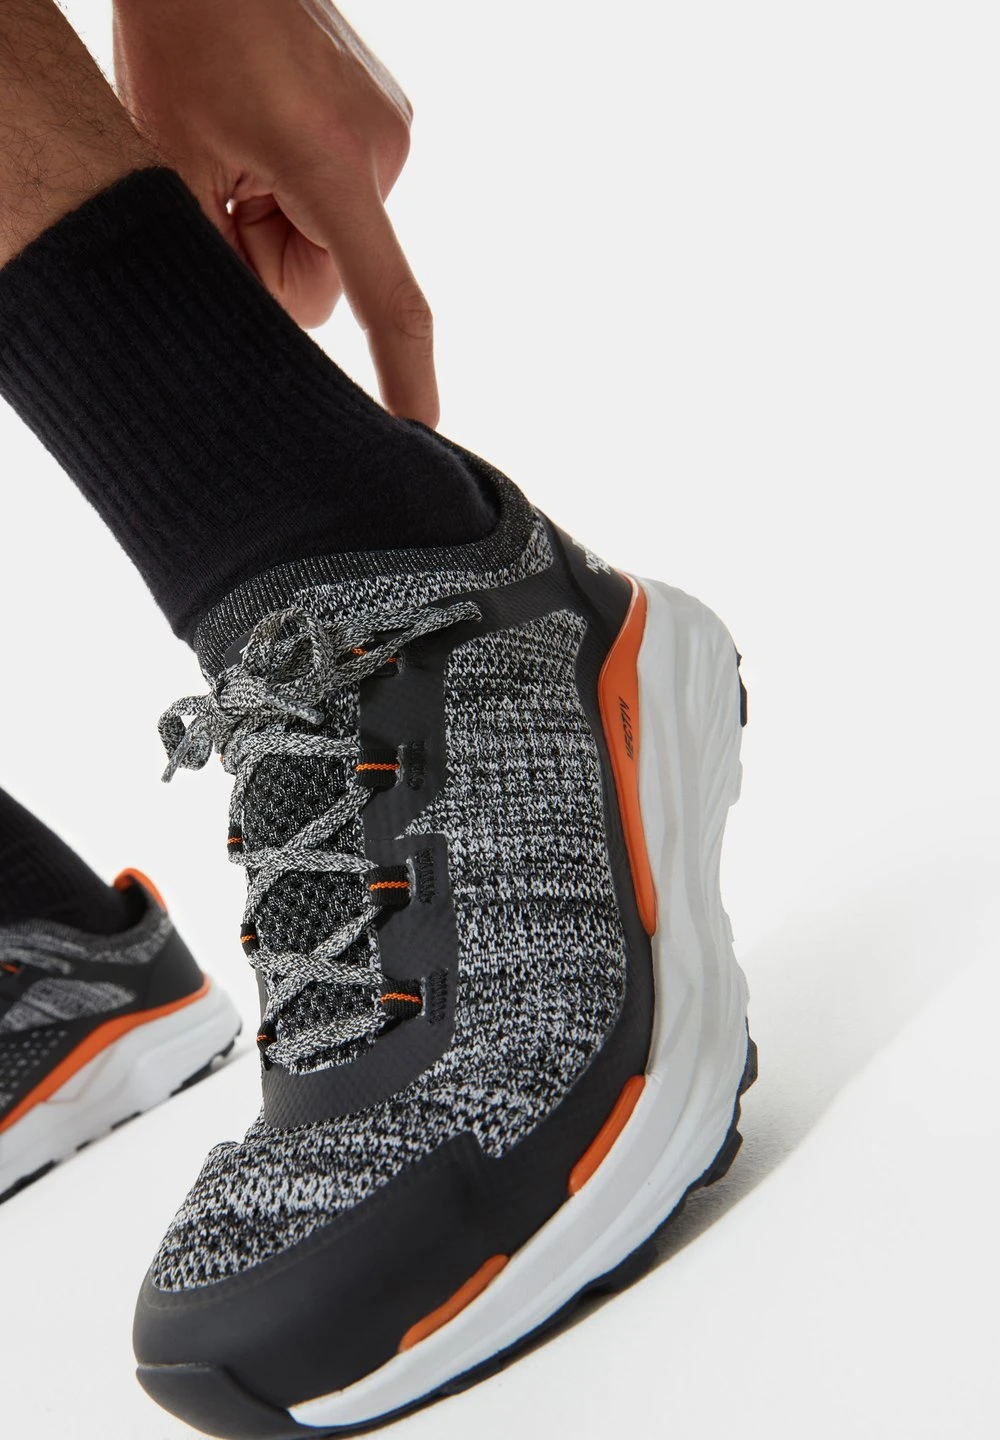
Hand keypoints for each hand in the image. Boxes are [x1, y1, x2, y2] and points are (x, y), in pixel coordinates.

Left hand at [113, 0, 437, 424]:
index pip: (387, 298)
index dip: (405, 375)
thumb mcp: (170, 157)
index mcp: (331, 162)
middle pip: (329, 280)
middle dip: (272, 259)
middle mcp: (383, 150)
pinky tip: (266, 133)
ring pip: (333, 241)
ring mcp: (391, 132)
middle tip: (223, 192)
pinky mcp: (385, 121)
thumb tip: (254, 332)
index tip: (422, 432)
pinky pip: (341, 199)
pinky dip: (299, 188)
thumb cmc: (180, 32)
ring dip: (282, 219)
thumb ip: (211, 258)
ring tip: (241, 149)